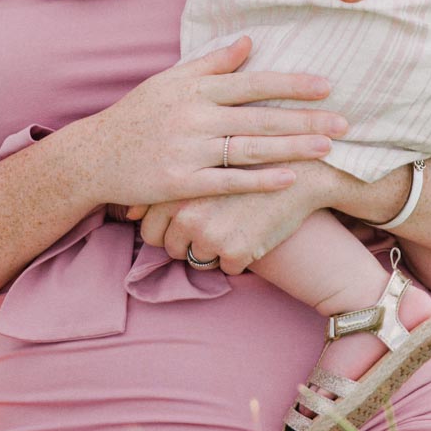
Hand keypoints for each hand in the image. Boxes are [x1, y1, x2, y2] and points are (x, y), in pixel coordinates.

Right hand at [87, 35, 345, 211]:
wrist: (94, 156)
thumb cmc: (136, 116)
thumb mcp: (169, 81)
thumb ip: (211, 63)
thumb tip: (249, 42)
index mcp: (194, 89)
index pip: (252, 84)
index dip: (291, 85)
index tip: (326, 86)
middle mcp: (193, 117)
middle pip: (259, 117)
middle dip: (305, 119)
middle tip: (344, 121)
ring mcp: (187, 150)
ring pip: (250, 148)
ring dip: (292, 148)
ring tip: (326, 147)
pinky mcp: (180, 182)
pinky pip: (227, 181)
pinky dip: (259, 181)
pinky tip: (288, 179)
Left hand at [139, 163, 331, 272]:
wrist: (303, 170)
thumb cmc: (248, 163)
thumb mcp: (200, 163)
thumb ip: (160, 186)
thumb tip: (126, 214)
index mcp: (174, 189)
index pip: (148, 229)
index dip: (166, 229)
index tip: (188, 218)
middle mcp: (186, 213)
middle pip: (171, 248)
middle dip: (188, 242)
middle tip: (214, 223)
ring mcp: (211, 234)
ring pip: (197, 260)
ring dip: (213, 250)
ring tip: (235, 222)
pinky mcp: (236, 251)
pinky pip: (226, 268)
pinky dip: (238, 256)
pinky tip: (253, 229)